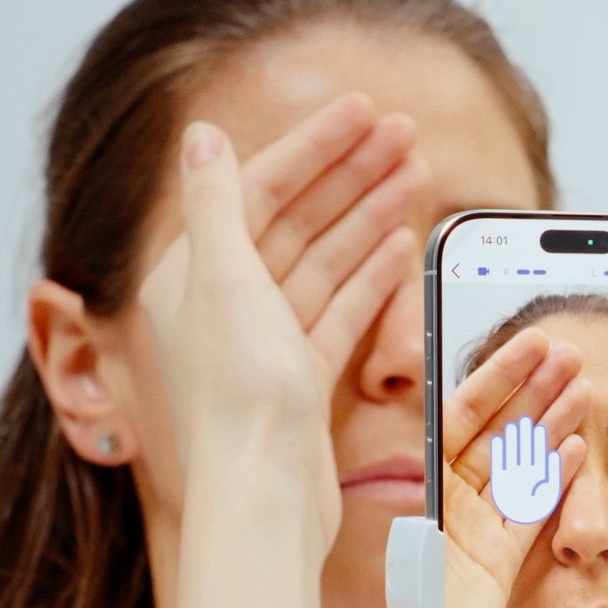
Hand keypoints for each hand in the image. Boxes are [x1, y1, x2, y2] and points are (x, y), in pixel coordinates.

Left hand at [136, 94, 423, 543]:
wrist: (261, 496)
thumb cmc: (237, 398)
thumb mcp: (220, 283)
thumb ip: (214, 203)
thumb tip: (200, 135)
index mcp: (193, 273)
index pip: (260, 187)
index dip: (314, 145)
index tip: (362, 112)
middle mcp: (223, 302)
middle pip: (295, 217)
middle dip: (350, 172)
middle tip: (404, 135)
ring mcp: (264, 341)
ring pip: (323, 259)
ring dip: (368, 214)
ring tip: (413, 176)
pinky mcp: (299, 377)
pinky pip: (339, 309)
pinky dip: (370, 275)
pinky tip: (400, 245)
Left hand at [441, 330, 591, 607]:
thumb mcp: (405, 550)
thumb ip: (421, 501)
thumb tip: (421, 441)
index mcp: (423, 488)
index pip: (462, 415)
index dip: (498, 377)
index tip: (530, 346)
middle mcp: (451, 502)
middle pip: (498, 431)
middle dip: (535, 389)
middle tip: (568, 355)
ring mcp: (480, 526)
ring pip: (523, 461)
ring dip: (554, 421)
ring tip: (582, 388)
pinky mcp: (503, 556)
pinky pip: (534, 505)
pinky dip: (557, 474)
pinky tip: (576, 447)